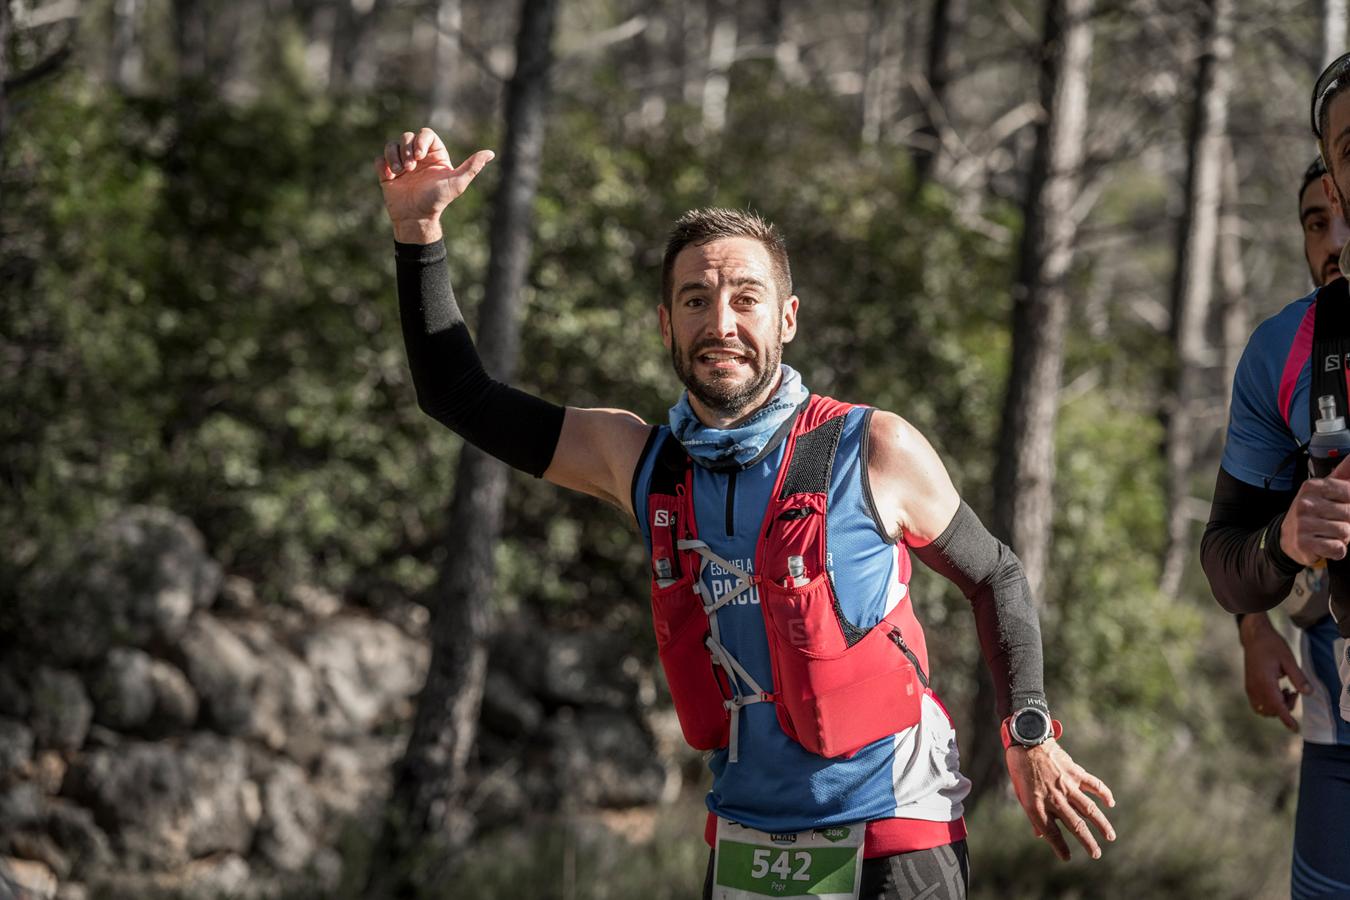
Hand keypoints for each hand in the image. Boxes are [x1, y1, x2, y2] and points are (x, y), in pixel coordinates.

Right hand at [374, 127, 494, 243]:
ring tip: (399, 172)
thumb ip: (472, 167)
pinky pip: (380, 159)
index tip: (419, 157)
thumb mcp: (457, 183)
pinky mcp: (388, 173)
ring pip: (392, 145)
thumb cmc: (438, 201)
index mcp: (435, 155)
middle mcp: (418, 157)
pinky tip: (390, 177)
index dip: (420, 140)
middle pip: (407, 136)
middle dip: (407, 149)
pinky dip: (383, 165)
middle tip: (410, 168)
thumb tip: (490, 153)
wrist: (417, 218)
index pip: (426, 134)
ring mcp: (402, 164)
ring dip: (393, 156)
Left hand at [1005, 740, 1115, 861]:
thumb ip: (1033, 814)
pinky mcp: (1074, 772)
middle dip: (1088, 843)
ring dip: (1102, 824)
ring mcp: (1066, 785)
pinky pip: (1093, 785)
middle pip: (1075, 826)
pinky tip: (1111, 802)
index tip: (1067, 858)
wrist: (1026, 740)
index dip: (1060, 847)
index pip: (1051, 833)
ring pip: (1089, 810)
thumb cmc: (1020, 768)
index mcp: (1036, 805)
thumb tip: (1040, 835)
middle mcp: (1053, 798)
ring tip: (1110, 837)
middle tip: (1096, 854)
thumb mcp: (1020, 793)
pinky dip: (1104, 794)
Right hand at [1239, 611, 1311, 731]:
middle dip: (1285, 708)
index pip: (1277, 706)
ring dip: (1276, 707)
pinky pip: (1257, 704)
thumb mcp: (1289, 659)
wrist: (1254, 637)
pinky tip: (1275, 691)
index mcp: (1265, 682)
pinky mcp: (1248, 686)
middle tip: (1293, 691)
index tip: (1295, 729)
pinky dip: (1268, 704)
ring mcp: (1250, 688)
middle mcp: (1255, 688)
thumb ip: (1298, 678)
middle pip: (1271, 710)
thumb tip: (1308, 693)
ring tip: (1284, 691)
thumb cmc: (1272, 646)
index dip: (1287, 719)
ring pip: (1263, 710)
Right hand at [1280, 454, 1349, 565]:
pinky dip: (1337, 550)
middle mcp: (1305, 503)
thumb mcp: (1324, 490)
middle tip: (1334, 523)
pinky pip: (1337, 548)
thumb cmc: (1312, 512)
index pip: (1349, 492)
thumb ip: (1343, 474)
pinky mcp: (1304, 543)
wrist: (1287, 538)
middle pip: (1349, 514)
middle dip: (1348, 522)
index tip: (1342, 507)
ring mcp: (1303, 524)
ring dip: (1343, 537)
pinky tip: (1326, 544)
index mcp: (1312, 487)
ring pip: (1345, 532)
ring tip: (1329, 534)